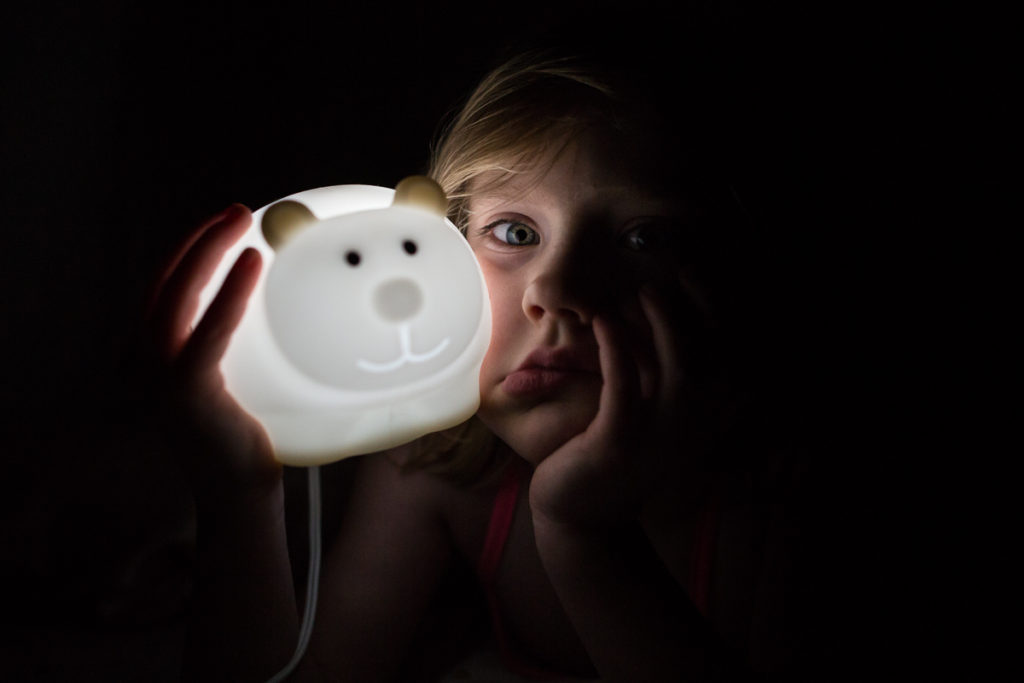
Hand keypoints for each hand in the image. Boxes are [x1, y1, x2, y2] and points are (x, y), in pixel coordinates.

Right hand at [144, 204, 280, 499]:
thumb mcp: (228, 383)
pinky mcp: (186, 391)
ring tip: (240, 223)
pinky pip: (209, 331)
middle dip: (198, 240)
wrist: (238, 494)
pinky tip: (252, 264)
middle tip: (235, 211)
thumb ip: (224, 346)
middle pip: (164, 283)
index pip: (161, 289)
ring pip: (177, 296)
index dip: (187, 250)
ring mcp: (157, 377)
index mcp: (148, 358)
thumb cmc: (240, 439)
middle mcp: (142, 363)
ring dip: (208, 252)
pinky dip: (229, 293)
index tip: (221, 225)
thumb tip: (263, 306)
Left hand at [529, 283, 722, 527]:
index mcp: (697, 419)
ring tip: (638, 294)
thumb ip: (650, 374)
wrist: (578, 513)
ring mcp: (658, 438)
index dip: (712, 311)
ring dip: (661, 326)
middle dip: (692, 311)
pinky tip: (603, 324)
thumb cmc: (606, 452)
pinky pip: (624, 388)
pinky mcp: (618, 443)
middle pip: (712, 357)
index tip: (691, 274)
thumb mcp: (638, 412)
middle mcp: (689, 429)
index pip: (724, 356)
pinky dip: (616, 350)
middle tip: (660, 281)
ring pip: (678, 370)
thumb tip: (643, 318)